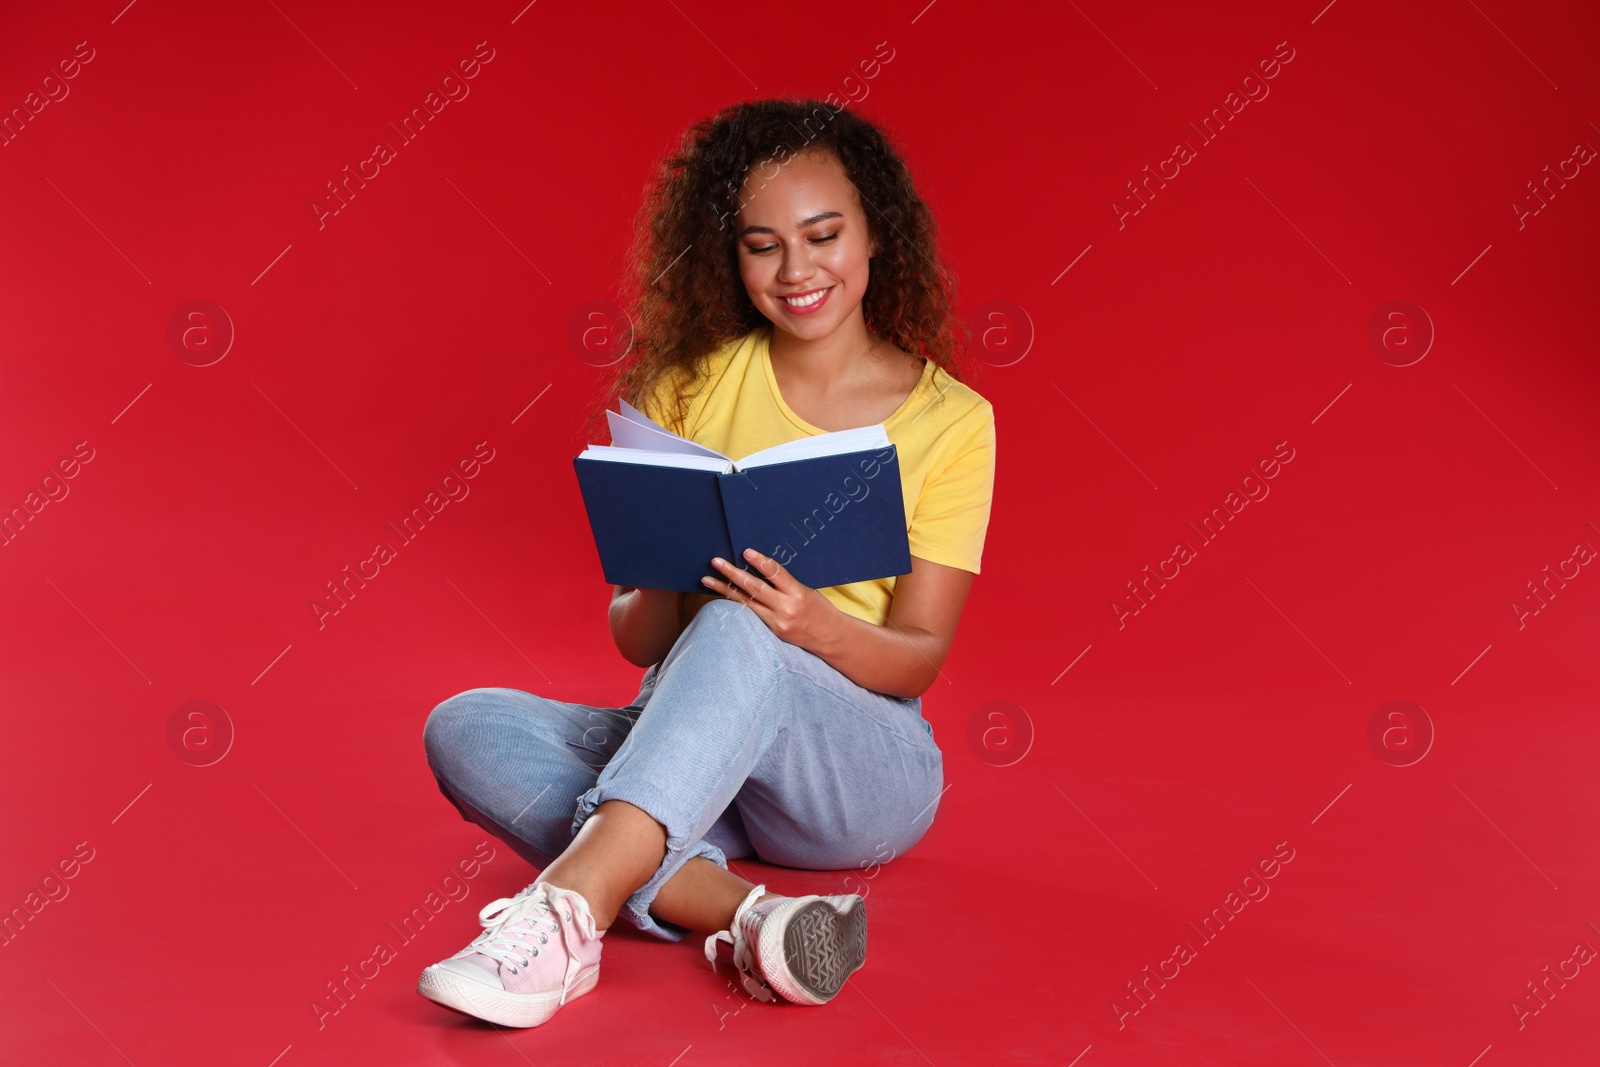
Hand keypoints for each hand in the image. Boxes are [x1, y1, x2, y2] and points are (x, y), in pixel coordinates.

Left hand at [702, 548, 835, 651]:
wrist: (831, 638)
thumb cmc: (820, 609)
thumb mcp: (807, 590)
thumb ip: (785, 582)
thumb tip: (759, 567)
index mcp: (798, 594)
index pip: (776, 574)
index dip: (760, 561)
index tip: (745, 551)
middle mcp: (786, 609)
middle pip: (754, 588)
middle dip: (732, 574)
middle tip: (716, 561)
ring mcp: (776, 623)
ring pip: (745, 603)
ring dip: (724, 589)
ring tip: (707, 579)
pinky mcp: (771, 632)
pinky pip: (749, 614)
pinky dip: (735, 603)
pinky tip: (721, 595)